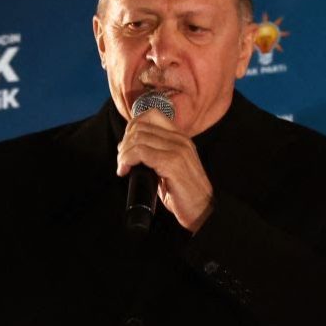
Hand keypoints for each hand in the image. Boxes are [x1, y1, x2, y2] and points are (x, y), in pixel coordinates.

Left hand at [117, 109, 213, 232]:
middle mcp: (180, 140)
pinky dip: (127, 160)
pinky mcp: (172, 163)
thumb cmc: (184, 194)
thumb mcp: (170, 168)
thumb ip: (155, 155)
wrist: (203, 210)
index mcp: (181, 138)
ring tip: (123, 166)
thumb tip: (130, 151)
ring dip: (124, 153)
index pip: (152, 115)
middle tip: (122, 160)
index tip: (127, 146)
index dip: (132, 127)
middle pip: (141, 126)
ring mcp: (178, 150)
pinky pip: (140, 152)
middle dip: (125, 142)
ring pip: (138, 138)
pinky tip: (125, 171)